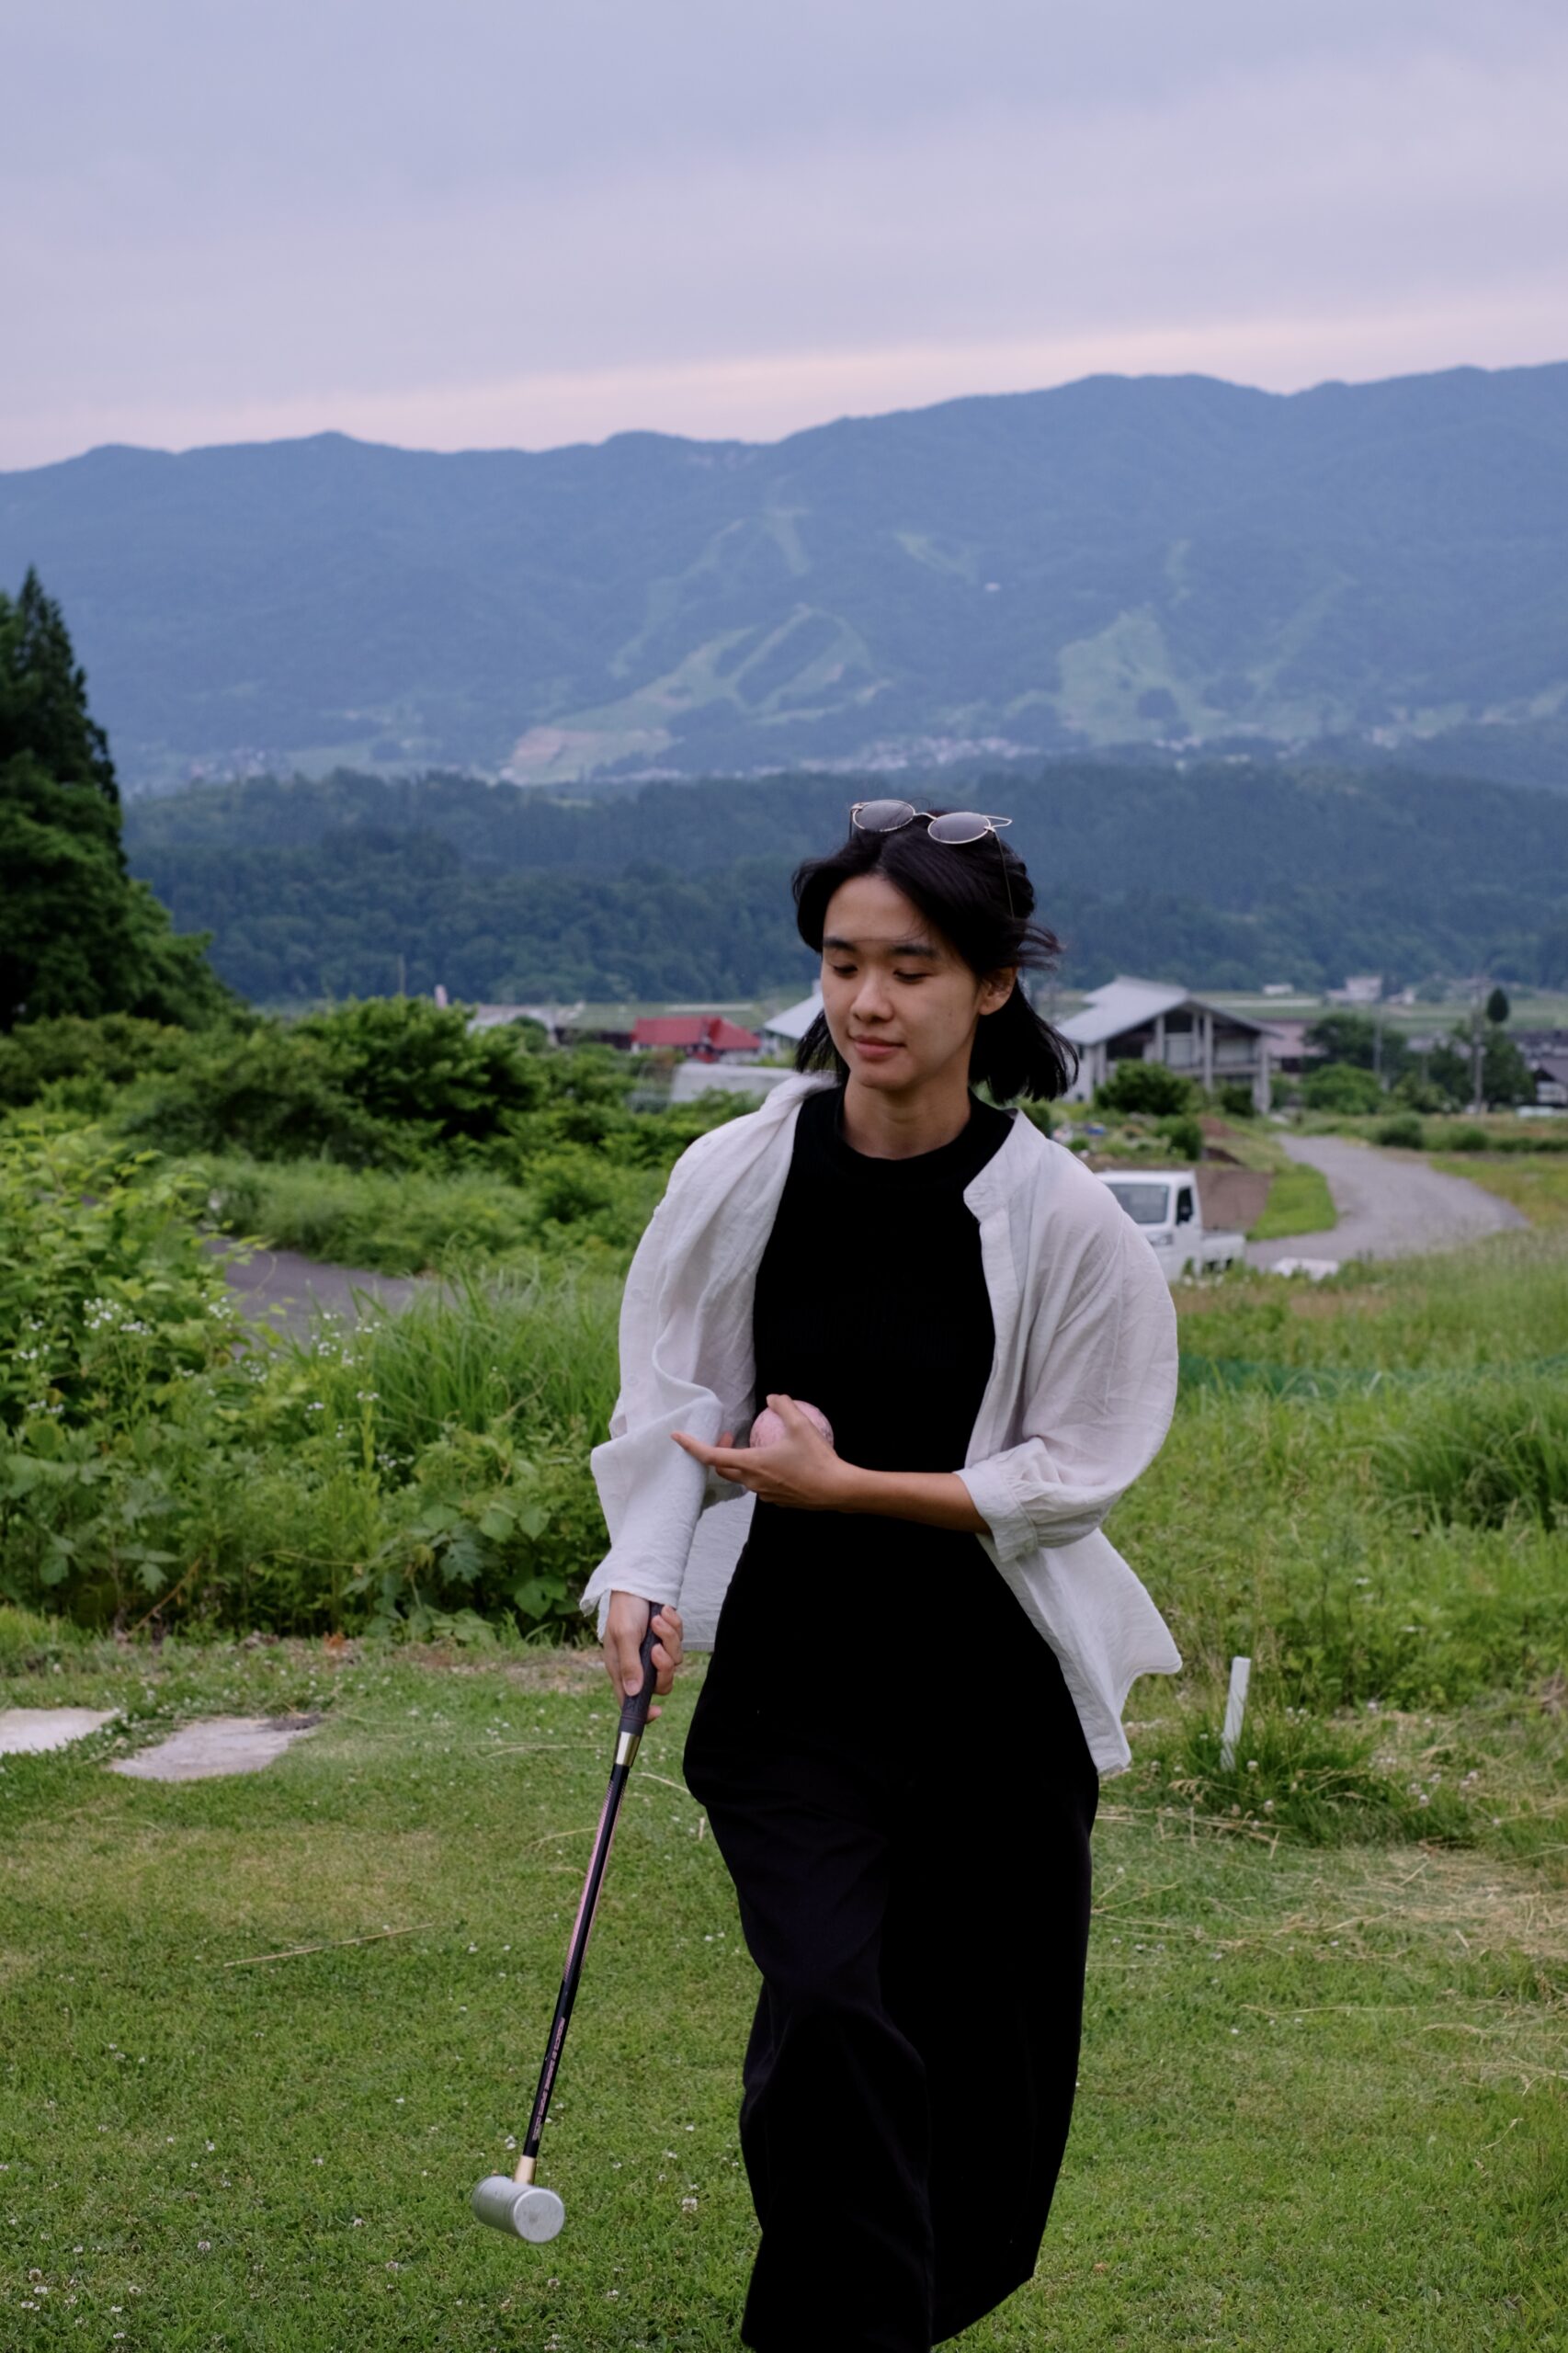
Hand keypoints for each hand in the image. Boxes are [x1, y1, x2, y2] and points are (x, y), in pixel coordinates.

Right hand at [602, 1591, 684, 1716]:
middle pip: (662, 1685)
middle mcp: (639, 1666)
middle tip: (656, 1648)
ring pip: (674, 1661)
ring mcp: (654, 1654)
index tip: (657, 1712)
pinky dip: (674, 1627)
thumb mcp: (624, 1636)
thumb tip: (633, 1693)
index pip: (631, 1701)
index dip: (643, 1713)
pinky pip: (680, 1643)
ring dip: (668, 1638)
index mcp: (622, 1669)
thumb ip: (630, 1665)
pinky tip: (663, 1612)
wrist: (638, 1584)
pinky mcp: (667, 1641)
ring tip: (657, 1619)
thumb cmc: (624, 1610)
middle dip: (663, 1667)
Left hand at [672, 1393, 856, 1512]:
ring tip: (755, 1446)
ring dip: (739, 1461)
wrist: (837, 1490)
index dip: (691, 1446)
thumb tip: (774, 1397)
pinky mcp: (776, 1499)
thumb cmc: (818, 1459)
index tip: (677, 1437)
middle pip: (722, 1468)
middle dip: (718, 1451)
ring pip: (741, 1477)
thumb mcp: (801, 1426)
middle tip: (730, 1435)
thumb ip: (784, 1407)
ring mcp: (764, 1494)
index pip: (711, 1456)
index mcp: (752, 1464)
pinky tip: (775, 1461)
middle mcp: (753, 1482)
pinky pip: (757, 1484)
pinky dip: (756, 1471)